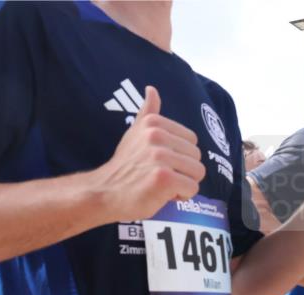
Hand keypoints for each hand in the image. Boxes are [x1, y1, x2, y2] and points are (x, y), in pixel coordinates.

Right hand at [92, 86, 204, 221]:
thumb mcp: (134, 133)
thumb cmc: (125, 165)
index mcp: (154, 123)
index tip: (161, 164)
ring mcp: (160, 156)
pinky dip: (182, 196)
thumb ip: (147, 112)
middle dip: (184, 171)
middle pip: (197, 157)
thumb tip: (152, 89)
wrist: (105, 192)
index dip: (181, 156)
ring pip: (197, 173)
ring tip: (163, 185)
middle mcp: (157, 136)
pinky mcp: (164, 178)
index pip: (192, 141)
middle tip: (160, 176)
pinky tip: (164, 194)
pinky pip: (192, 188)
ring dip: (184, 184)